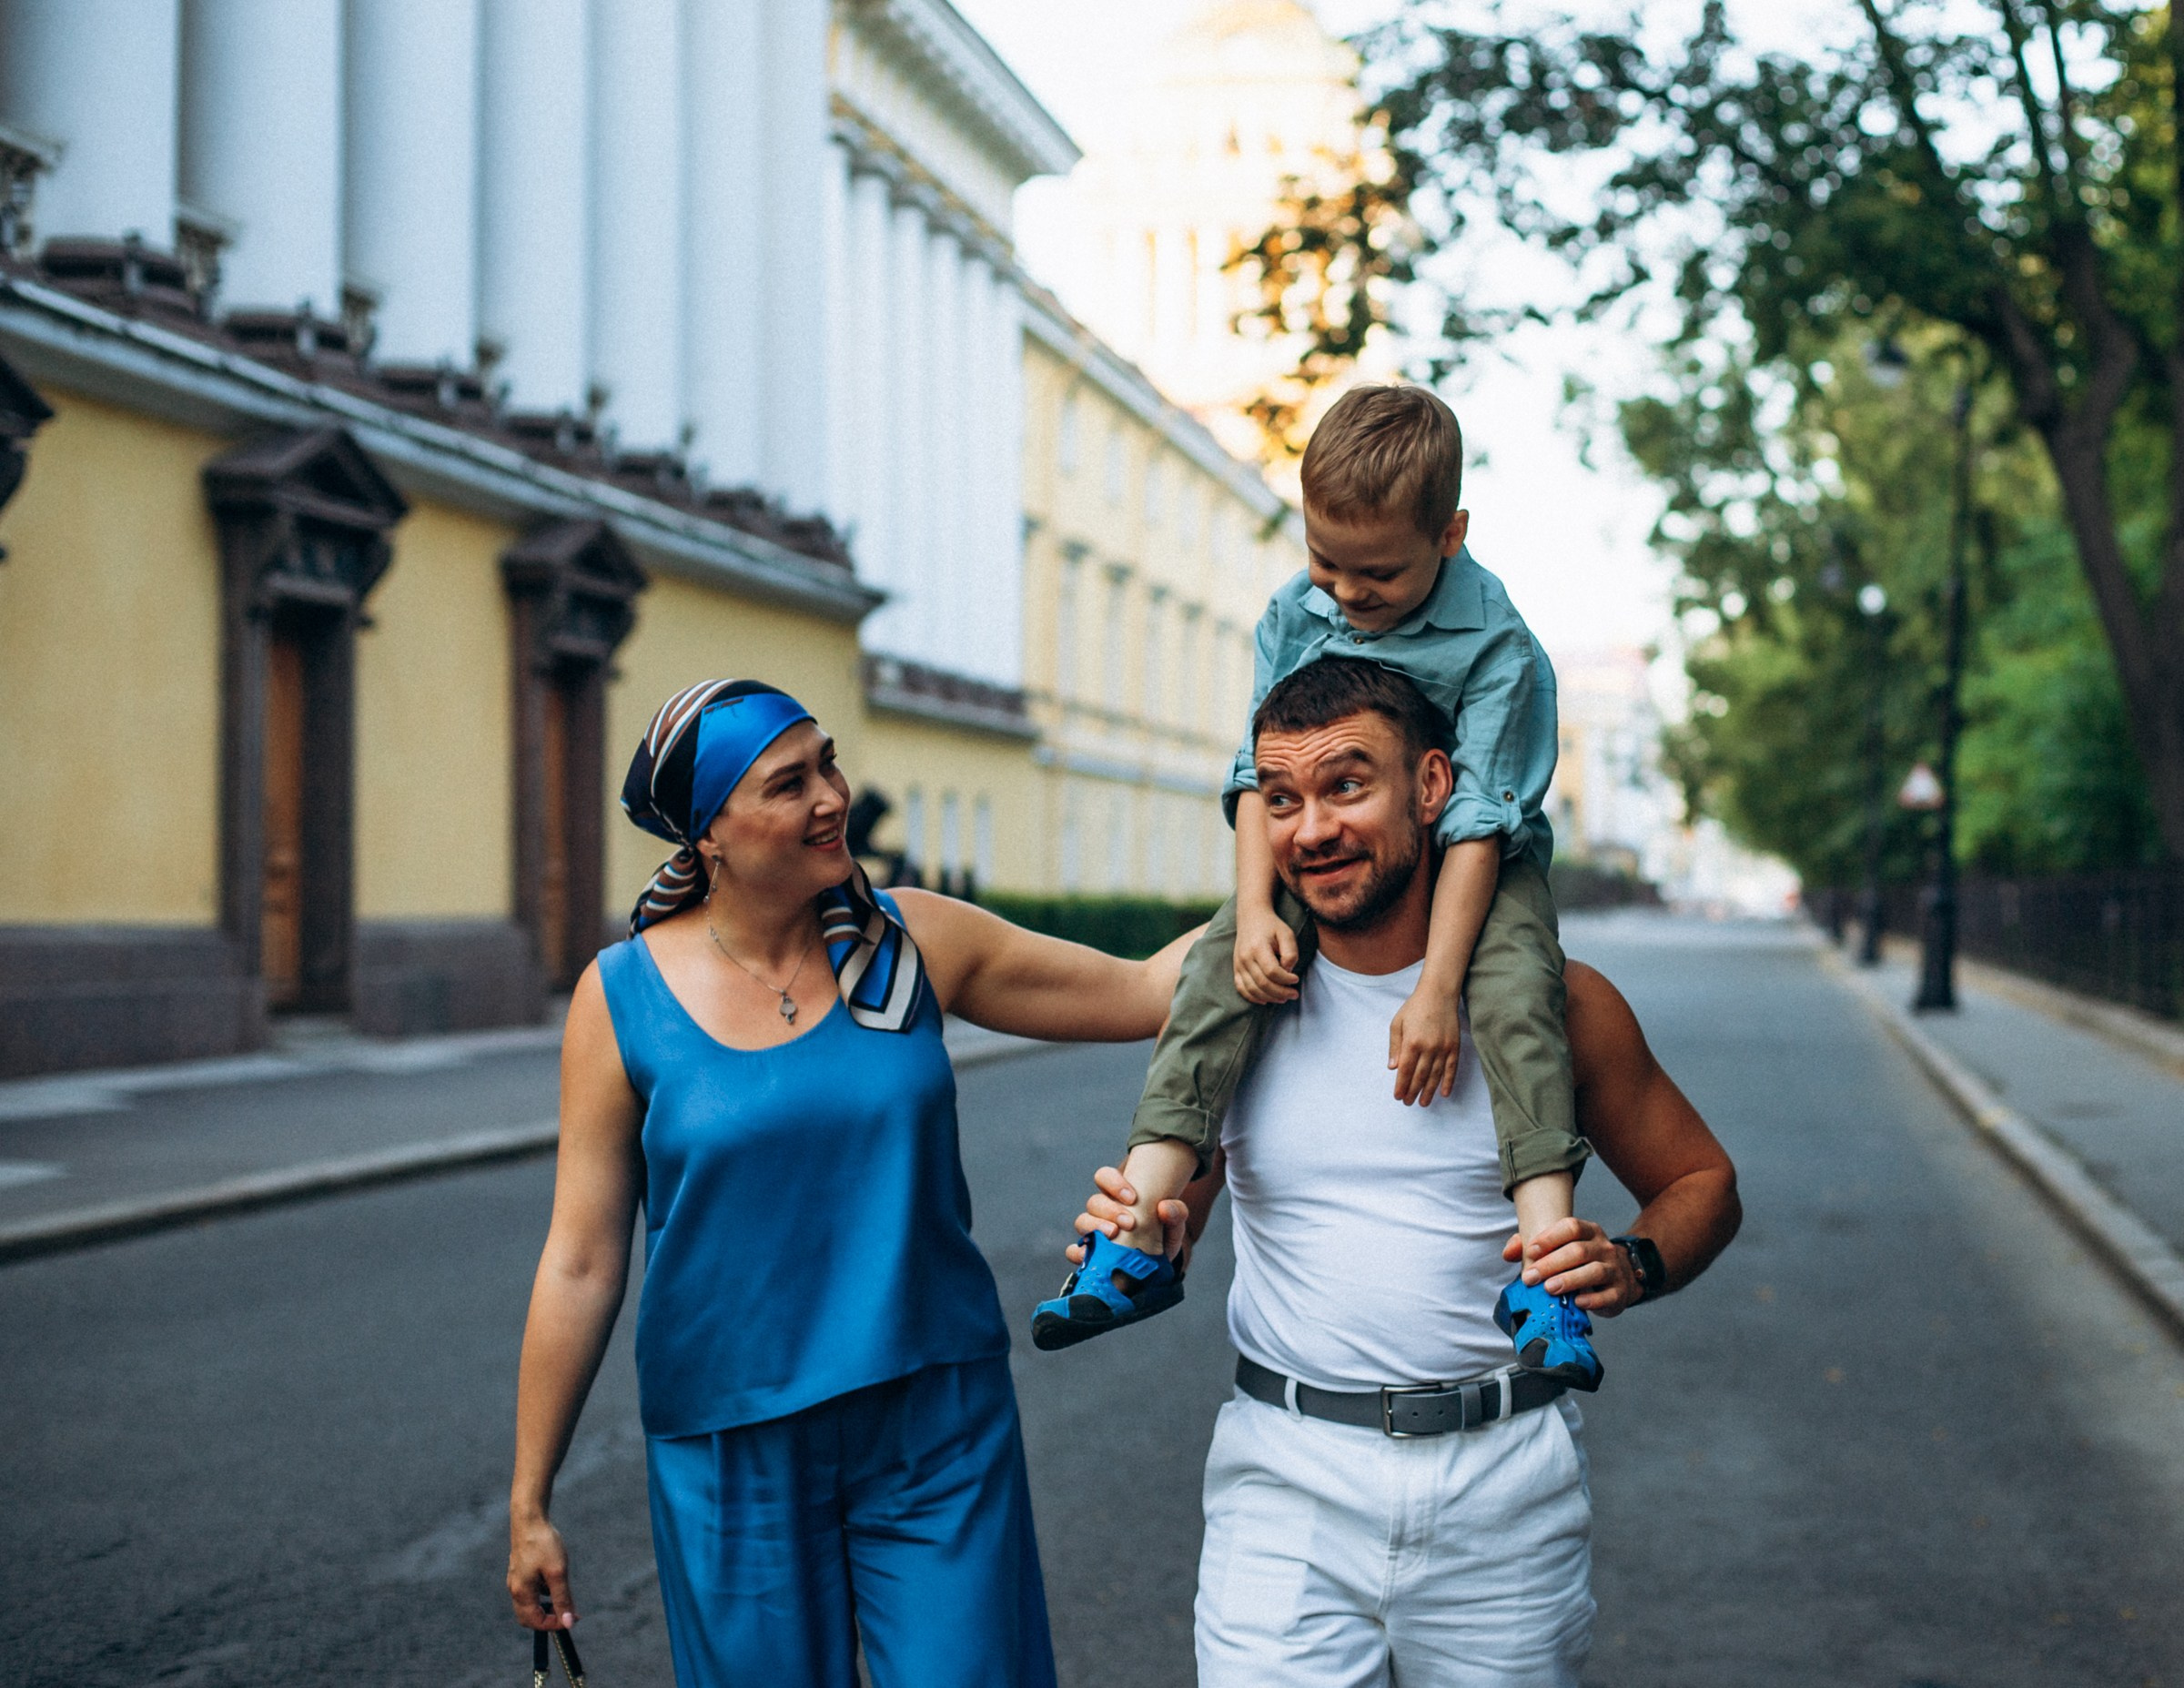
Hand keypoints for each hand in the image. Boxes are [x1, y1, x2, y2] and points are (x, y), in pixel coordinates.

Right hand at [508, 1510, 577, 1631]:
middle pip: (528, 1618)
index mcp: (522, 1593)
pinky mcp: (519, 1571)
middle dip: (548, 1619)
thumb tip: (569, 1622)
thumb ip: (562, 1599)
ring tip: (564, 1597)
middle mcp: (515, 1589)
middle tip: (569, 1613)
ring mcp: (515, 1580)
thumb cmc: (543, 1544)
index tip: (573, 1618)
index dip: (555, 1624)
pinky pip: (529, 1592)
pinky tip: (555, 1581)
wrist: (530, 1519)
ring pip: (529, 1605)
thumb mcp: (558, 1572)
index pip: (536, 1622)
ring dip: (545, 1607)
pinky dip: (542, 1595)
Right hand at [1066, 1165, 1192, 1274]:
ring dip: (1095, 1227)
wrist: (1158, 1267)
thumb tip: (1165, 1206)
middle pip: (1094, 1201)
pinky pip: (1073, 1250)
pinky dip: (1078, 1252)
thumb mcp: (1174, 1225)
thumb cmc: (1162, 1238)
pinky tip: (1089, 1255)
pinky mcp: (1089, 1255)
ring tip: (1113, 1235)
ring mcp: (1093, 1233)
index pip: (1104, 1177)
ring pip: (1082, 1221)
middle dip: (1110, 1210)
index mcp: (1119, 1197)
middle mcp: (1102, 1212)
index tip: (1132, 1198)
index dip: (1113, 1183)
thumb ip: (1176, 1213)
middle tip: (1129, 1223)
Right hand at [1234, 901, 1299, 1004]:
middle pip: (1262, 983)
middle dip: (1281, 992)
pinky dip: (1253, 998)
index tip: (1296, 979)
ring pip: (1252, 989)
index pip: (1272, 971)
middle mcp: (1245, 957)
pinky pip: (1241, 988)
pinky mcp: (1236, 968)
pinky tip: (1266, 1000)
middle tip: (1294, 994)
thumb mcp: (1287, 934)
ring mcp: (1238, 964)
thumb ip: (1291, 953)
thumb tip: (1288, 972)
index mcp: (1258, 947)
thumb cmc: (1272, 926)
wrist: (1251, 916)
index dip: (1286, 979)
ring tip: (1284, 998)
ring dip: (1270, 998)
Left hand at [1387, 986, 1462, 1105]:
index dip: (1401, 1085)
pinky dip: (1448, 1082)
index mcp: (1411, 1042)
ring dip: (1429, 1091)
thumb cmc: (1414, 1008)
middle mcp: (1428, 1047)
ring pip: (1435, 1076)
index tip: (1398, 1096)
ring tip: (1423, 1103)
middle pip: (1419, 1076)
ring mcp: (1443, 1048)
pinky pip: (1451, 1068)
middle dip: (1413, 1092)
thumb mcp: (1397, 1023)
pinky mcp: (1454, 1046)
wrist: (1438, 994)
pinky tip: (1444, 1093)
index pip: (1405, 1070)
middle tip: (1408, 1103)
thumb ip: (1395, 1046)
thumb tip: (1393, 1068)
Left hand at [1502, 1219, 1640, 1314]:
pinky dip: (1592, 1300)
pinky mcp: (1620, 1292)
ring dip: (1569, 1280)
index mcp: (1589, 1232)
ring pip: (1594, 1271)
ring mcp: (1615, 1269)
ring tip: (1549, 1288)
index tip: (1530, 1251)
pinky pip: (1608, 1295)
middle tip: (1531, 1277)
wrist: (1619, 1278)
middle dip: (1551, 1263)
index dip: (1549, 1238)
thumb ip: (1532, 1247)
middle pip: (1578, 1250)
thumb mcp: (1561, 1249)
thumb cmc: (1581, 1262)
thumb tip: (1508, 1253)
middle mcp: (1604, 1247)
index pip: (1571, 1227)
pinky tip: (1577, 1302)